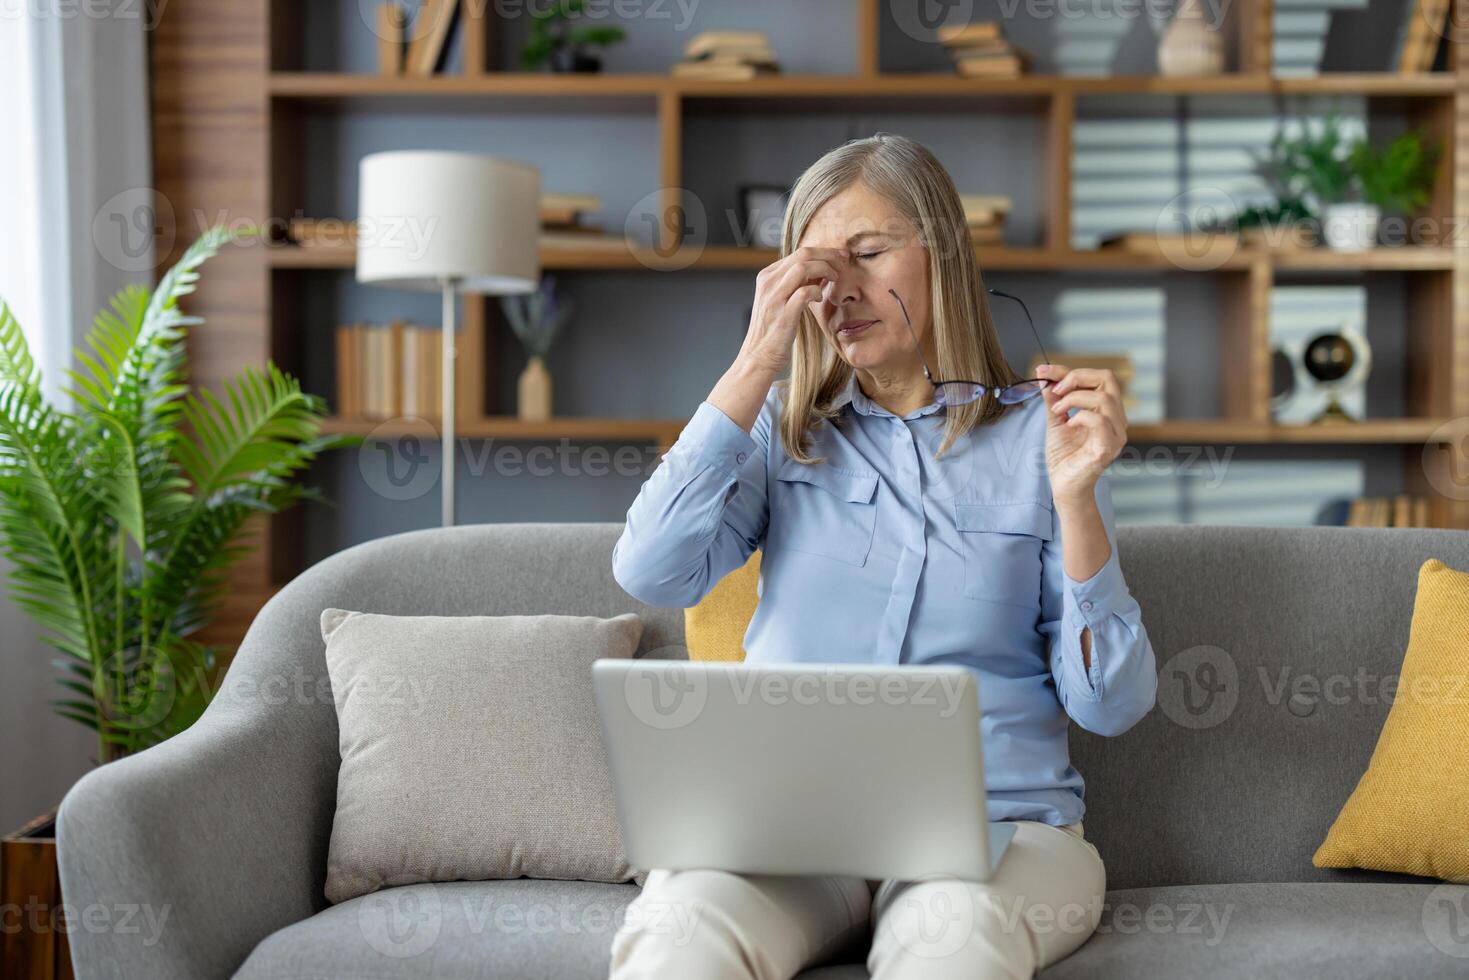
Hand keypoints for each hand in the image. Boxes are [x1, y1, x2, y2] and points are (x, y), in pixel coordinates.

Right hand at [737, 246, 850, 374]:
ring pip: (804, 267)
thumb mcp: (782, 300)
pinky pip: (805, 292)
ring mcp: (774, 297)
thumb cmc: (774, 331)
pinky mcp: (783, 314)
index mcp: (767, 276)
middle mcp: (768, 282)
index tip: (839, 257)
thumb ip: (797, 283)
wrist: (758, 357)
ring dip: (825, 269)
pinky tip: (820, 299)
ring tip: (835, 278)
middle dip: (829, 255)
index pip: (799, 253)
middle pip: (803, 254)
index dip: (823, 252)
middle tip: (844, 261)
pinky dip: (817, 291)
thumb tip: (821, 269)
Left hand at [1037, 364, 1126, 504]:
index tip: (1043, 371)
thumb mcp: (1055, 421)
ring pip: (1105, 398)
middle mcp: (1117, 420)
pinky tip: (1068, 425)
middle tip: (1055, 390)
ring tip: (1057, 410)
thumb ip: (1054, 399)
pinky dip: (1080, 417)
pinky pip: (1099, 421)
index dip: (1069, 370)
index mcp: (1108, 411)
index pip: (1099, 377)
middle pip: (1109, 379)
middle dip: (1076, 377)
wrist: (1064, 486)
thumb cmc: (1063, 457)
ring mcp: (1116, 434)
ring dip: (1075, 398)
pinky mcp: (1107, 448)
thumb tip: (1044, 376)